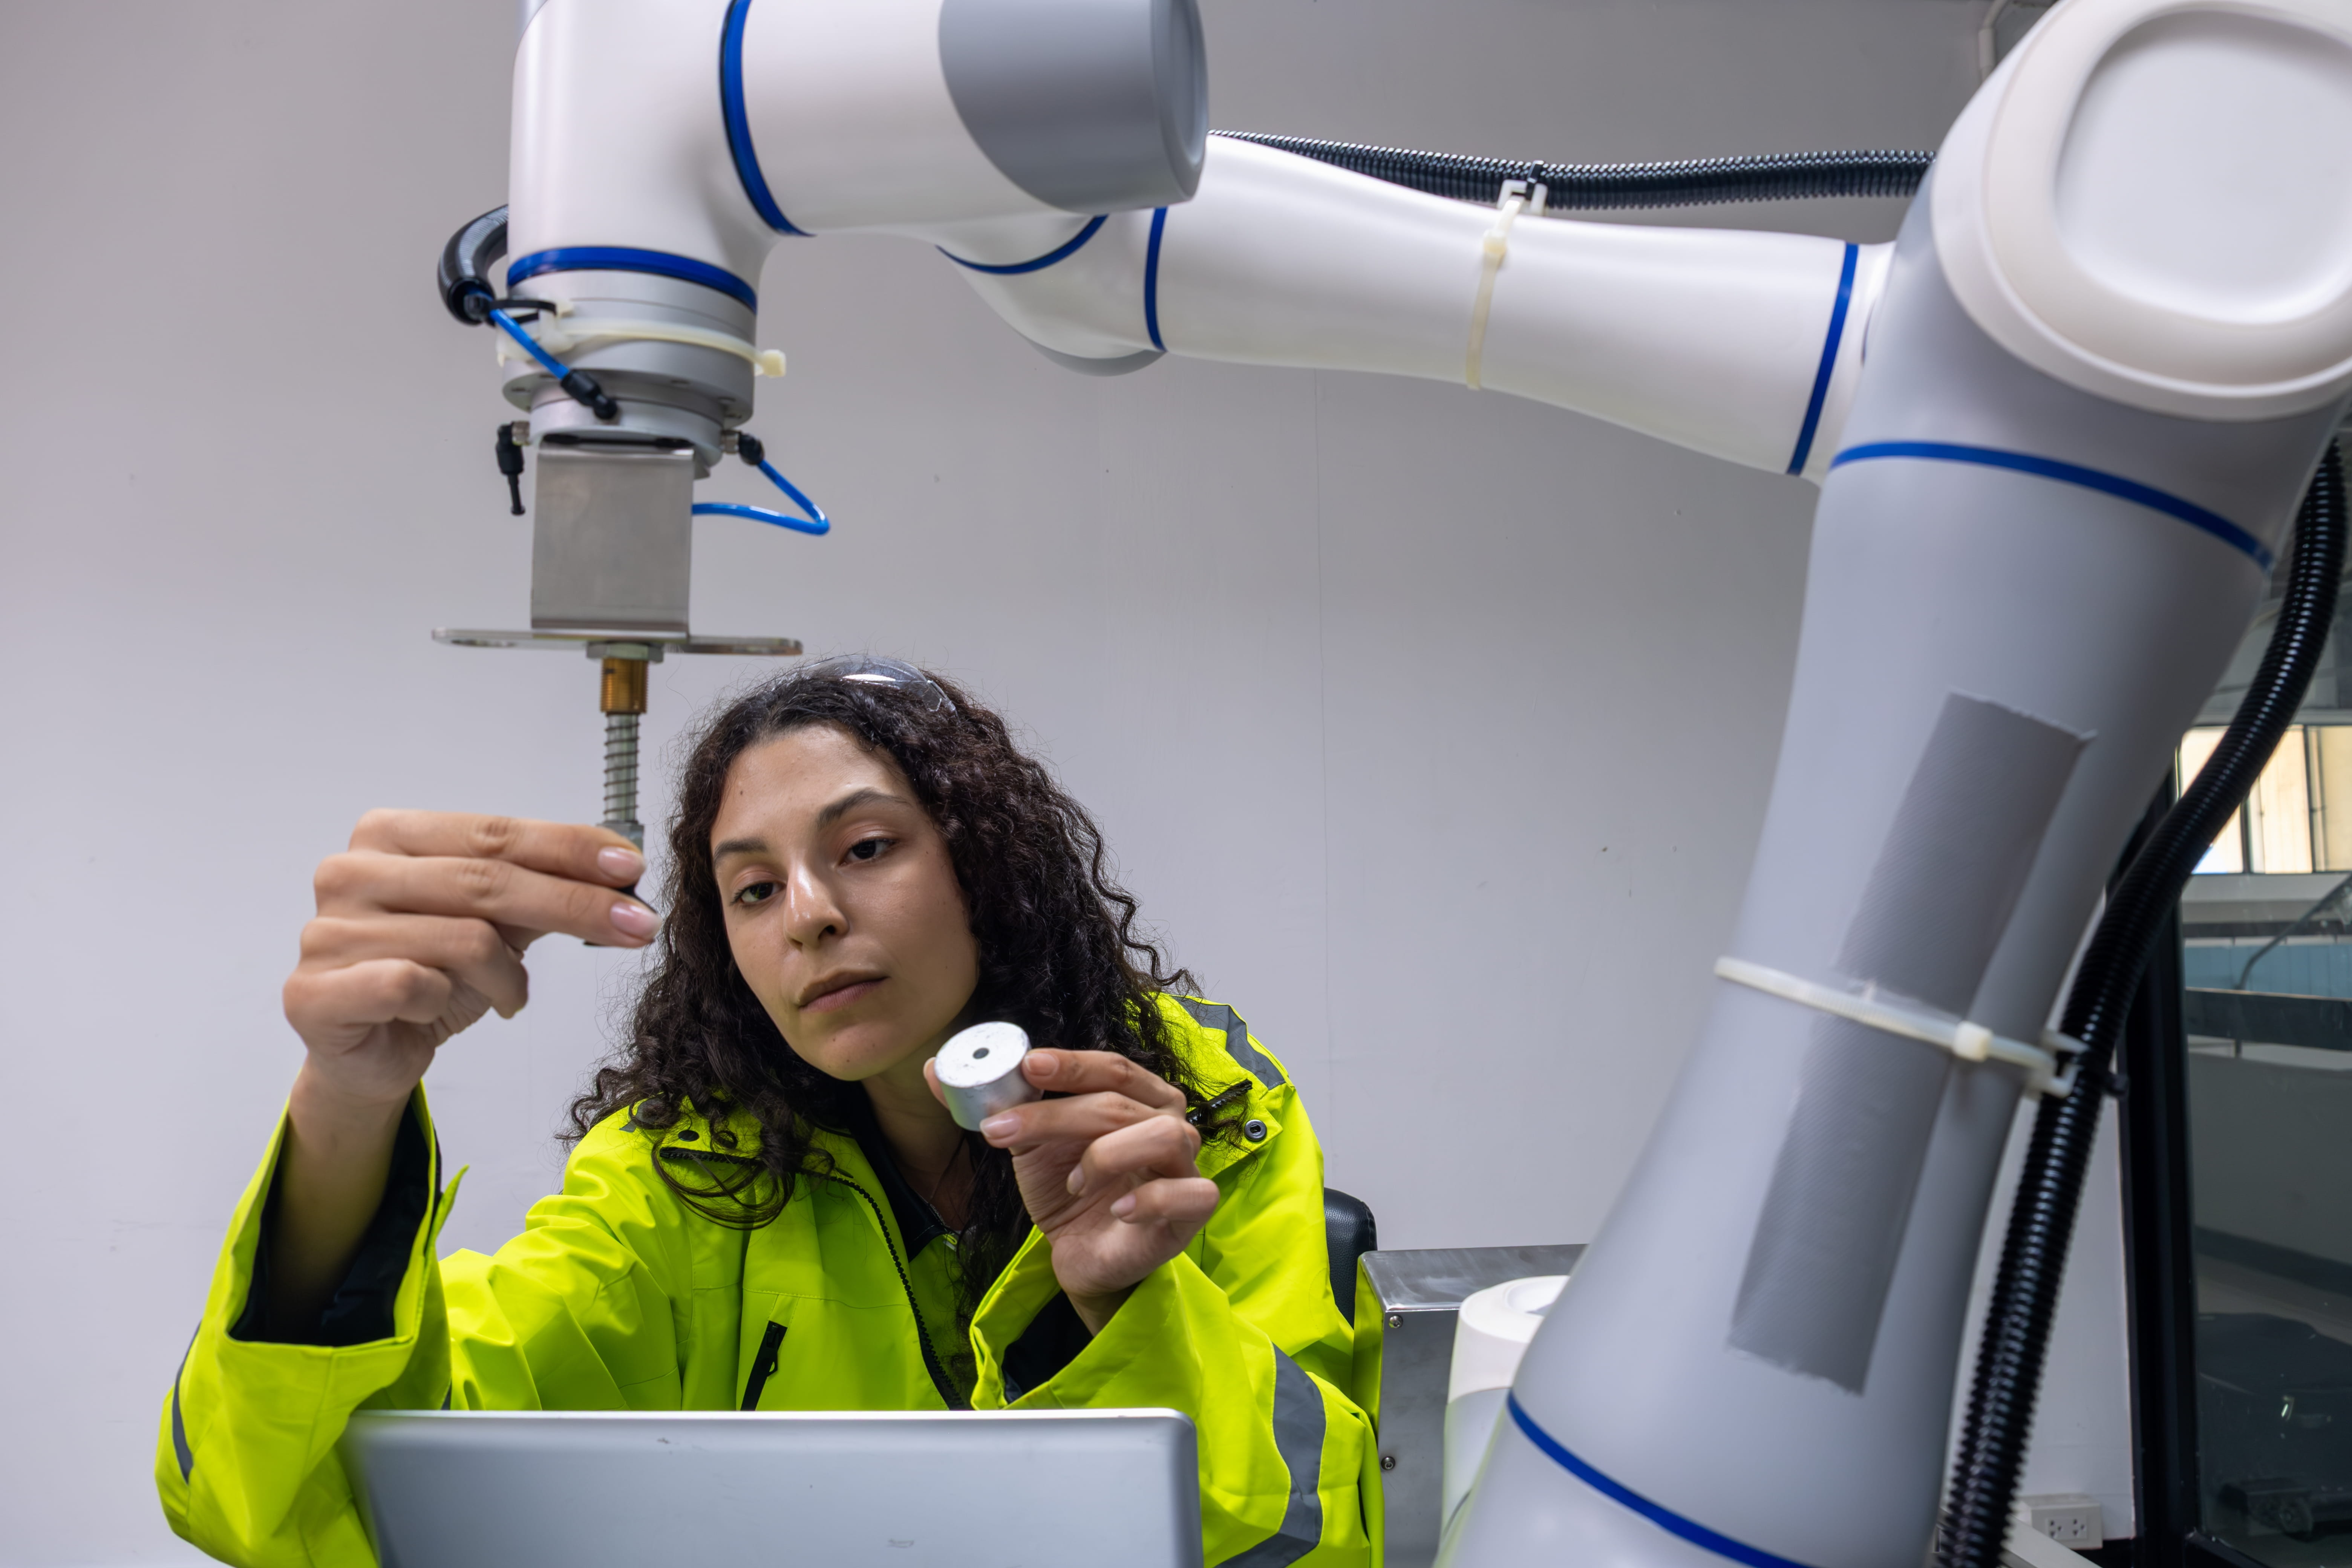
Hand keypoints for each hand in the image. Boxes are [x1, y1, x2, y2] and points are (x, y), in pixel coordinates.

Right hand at [284, 810, 657, 1113]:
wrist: (371, 1051)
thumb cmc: (431, 975)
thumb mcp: (495, 923)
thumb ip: (541, 889)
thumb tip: (619, 870)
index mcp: (389, 836)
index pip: (494, 832)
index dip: (569, 848)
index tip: (631, 867)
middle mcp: (350, 872)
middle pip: (487, 880)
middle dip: (574, 904)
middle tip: (637, 926)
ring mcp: (326, 931)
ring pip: (463, 939)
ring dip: (508, 975)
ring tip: (509, 993)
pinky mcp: (313, 991)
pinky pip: (413, 984)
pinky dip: (451, 1000)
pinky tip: (449, 1009)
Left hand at [934, 1049, 1219, 1332]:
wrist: (1081, 1257)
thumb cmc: (1066, 1192)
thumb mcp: (1027, 1144)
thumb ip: (992, 1104)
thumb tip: (933, 1068)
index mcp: (1137, 1097)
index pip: (1112, 1067)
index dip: (1071, 1064)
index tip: (1027, 1067)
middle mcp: (1169, 1123)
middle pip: (1120, 1103)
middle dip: (1056, 1115)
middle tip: (1001, 1129)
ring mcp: (1186, 1167)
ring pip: (1163, 1135)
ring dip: (1106, 1155)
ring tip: (1072, 1184)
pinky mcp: (1193, 1211)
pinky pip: (1191, 1192)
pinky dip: (1153, 1198)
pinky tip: (1120, 1211)